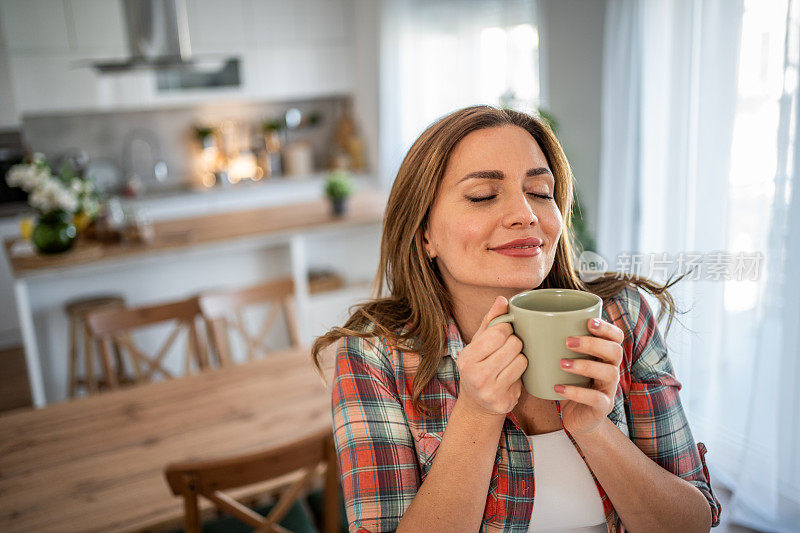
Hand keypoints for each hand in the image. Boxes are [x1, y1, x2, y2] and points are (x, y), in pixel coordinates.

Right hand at [456, 296, 527, 416]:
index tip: (504, 333)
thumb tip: (502, 299)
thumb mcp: (478, 343)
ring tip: (510, 362)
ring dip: (520, 358)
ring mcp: (490, 391)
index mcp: (467, 357)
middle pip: (513, 345)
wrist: (477, 404)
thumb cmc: (479, 367)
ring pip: (522, 360)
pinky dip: (521, 374)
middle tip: (509, 348)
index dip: (507, 329)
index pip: (498, 332)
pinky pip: (524, 377)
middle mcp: (476, 375)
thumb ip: (490, 321)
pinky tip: (511, 376)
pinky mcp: (505, 402)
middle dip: (515, 343)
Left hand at [555, 318, 623, 436]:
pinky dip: (576, 392)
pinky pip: (596, 398)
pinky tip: (558, 388)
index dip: (607, 328)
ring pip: (609, 373)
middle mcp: (611, 369)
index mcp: (604, 356)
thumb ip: (555, 346)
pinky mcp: (603, 407)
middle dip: (593, 343)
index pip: (616, 337)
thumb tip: (524, 324)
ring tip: (562, 363)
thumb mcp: (564, 363)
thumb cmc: (569, 383)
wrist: (577, 419)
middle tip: (568, 342)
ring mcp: (609, 389)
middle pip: (615, 351)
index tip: (589, 321)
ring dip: (585, 365)